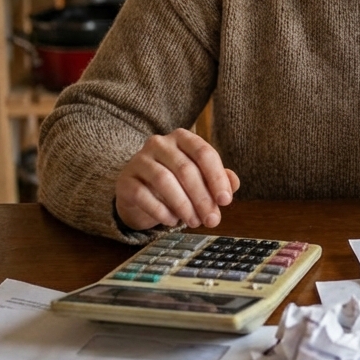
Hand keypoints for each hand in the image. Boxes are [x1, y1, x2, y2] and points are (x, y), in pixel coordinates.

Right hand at [114, 128, 239, 231]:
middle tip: (212, 220)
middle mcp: (159, 143)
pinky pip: (143, 195)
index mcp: (182, 138)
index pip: (204, 153)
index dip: (217, 178)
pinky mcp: (125, 180)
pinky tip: (173, 222)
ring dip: (183, 205)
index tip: (226, 201)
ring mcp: (139, 160)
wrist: (138, 192)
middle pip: (186, 169)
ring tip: (194, 222)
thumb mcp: (200, 177)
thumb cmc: (176, 181)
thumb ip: (218, 178)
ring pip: (164, 181)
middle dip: (202, 198)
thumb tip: (233, 185)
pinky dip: (161, 211)